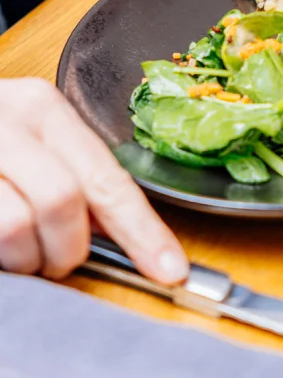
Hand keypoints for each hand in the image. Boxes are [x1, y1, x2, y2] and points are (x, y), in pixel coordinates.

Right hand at [0, 79, 188, 282]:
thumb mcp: (33, 137)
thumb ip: (74, 175)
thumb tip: (122, 232)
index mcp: (41, 108)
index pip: (107, 177)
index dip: (143, 231)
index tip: (170, 270)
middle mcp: (6, 121)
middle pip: (63, 203)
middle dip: (68, 249)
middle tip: (59, 259)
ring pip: (14, 228)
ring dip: (24, 258)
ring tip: (18, 248)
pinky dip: (0, 258)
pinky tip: (0, 246)